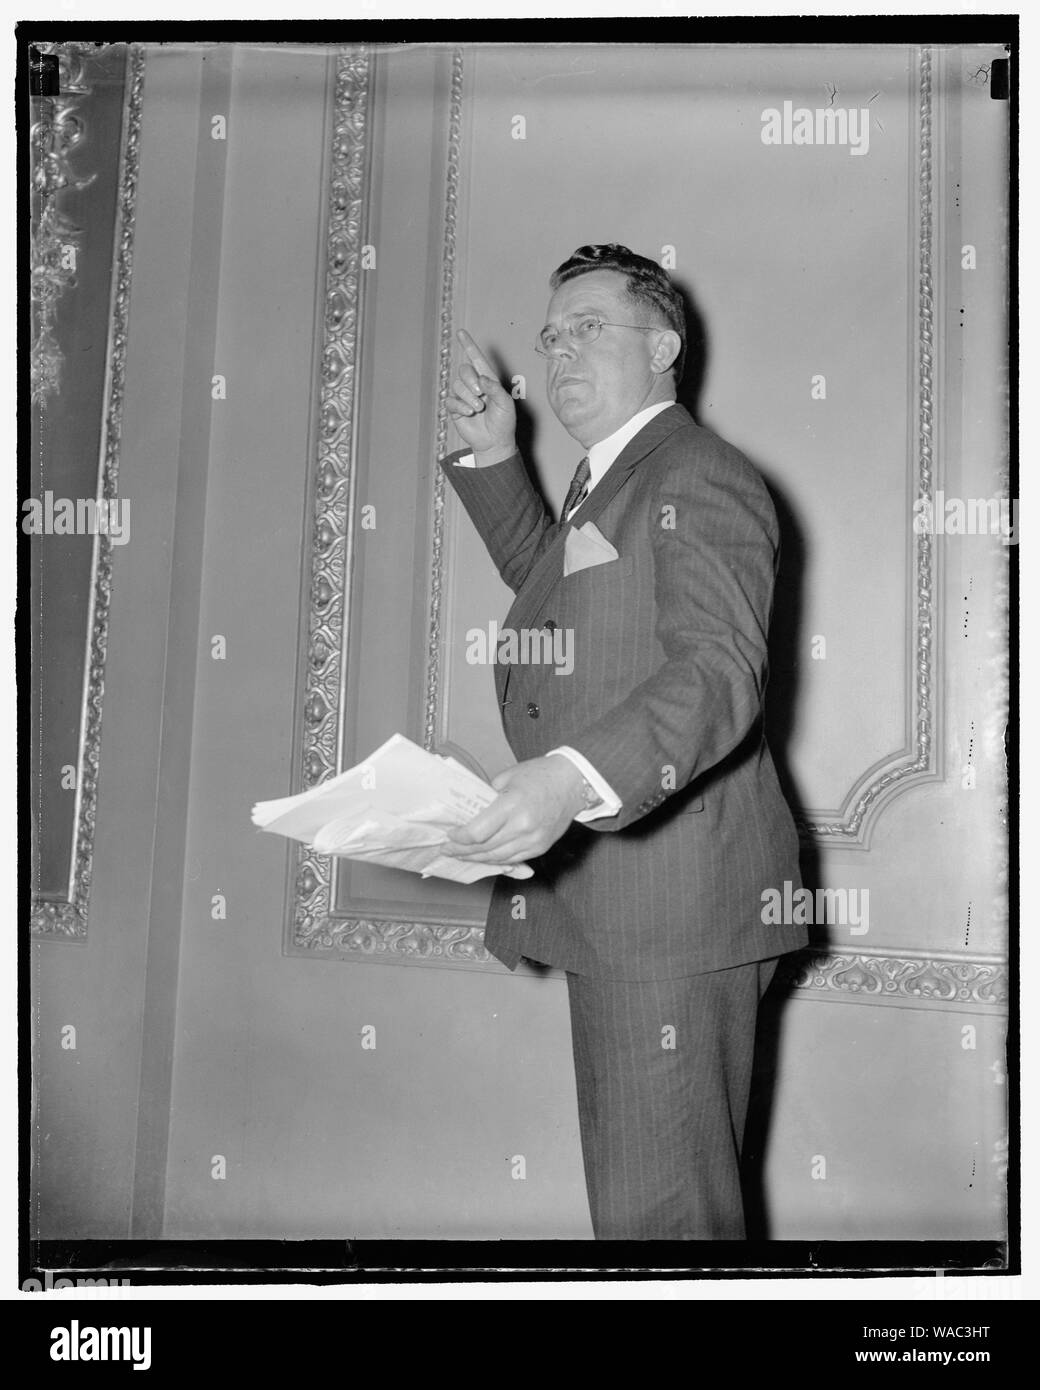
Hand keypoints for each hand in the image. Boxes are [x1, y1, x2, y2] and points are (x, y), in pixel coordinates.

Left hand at [443, 756, 586, 864]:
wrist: (574, 782)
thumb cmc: (541, 775)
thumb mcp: (508, 777)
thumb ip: (488, 796)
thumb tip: (470, 812)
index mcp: (512, 805)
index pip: (478, 832)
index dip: (460, 838)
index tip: (450, 835)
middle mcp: (523, 826)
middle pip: (485, 848)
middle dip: (463, 851)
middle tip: (447, 849)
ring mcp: (533, 840)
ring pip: (498, 858)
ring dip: (477, 858)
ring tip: (461, 855)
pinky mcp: (540, 847)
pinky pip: (513, 859)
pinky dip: (496, 860)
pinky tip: (484, 857)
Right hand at [445, 329, 516, 463]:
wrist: (495, 442)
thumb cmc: (504, 421)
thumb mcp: (505, 403)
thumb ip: (495, 388)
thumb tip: (481, 378)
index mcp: (488, 380)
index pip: (476, 359)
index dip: (469, 345)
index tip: (461, 332)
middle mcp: (474, 385)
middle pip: (464, 370)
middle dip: (471, 381)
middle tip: (481, 396)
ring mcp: (463, 396)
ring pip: (457, 386)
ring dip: (468, 397)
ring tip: (478, 409)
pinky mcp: (455, 408)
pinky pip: (451, 400)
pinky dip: (461, 407)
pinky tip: (469, 413)